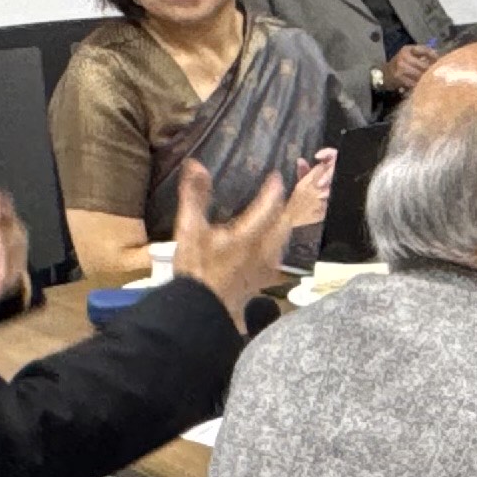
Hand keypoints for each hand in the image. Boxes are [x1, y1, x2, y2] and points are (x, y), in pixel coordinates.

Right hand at [170, 149, 326, 321]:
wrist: (200, 310)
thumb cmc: (196, 271)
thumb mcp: (190, 230)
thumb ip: (194, 196)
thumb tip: (195, 166)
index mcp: (249, 235)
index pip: (270, 206)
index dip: (274, 189)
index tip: (276, 177)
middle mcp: (265, 250)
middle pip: (285, 223)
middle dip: (286, 206)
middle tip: (284, 193)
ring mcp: (267, 267)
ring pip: (286, 240)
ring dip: (286, 225)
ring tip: (283, 214)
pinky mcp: (264, 280)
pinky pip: (281, 259)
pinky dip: (281, 247)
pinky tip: (275, 246)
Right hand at [379, 42, 437, 96]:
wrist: (385, 74)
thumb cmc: (401, 63)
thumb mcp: (409, 54)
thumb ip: (423, 52)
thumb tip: (438, 55)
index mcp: (407, 49)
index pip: (424, 50)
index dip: (433, 56)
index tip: (439, 61)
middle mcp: (403, 57)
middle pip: (424, 65)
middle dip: (432, 70)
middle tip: (437, 74)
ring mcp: (401, 68)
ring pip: (420, 75)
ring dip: (427, 78)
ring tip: (432, 80)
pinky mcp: (400, 79)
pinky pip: (415, 83)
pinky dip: (420, 84)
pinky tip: (423, 85)